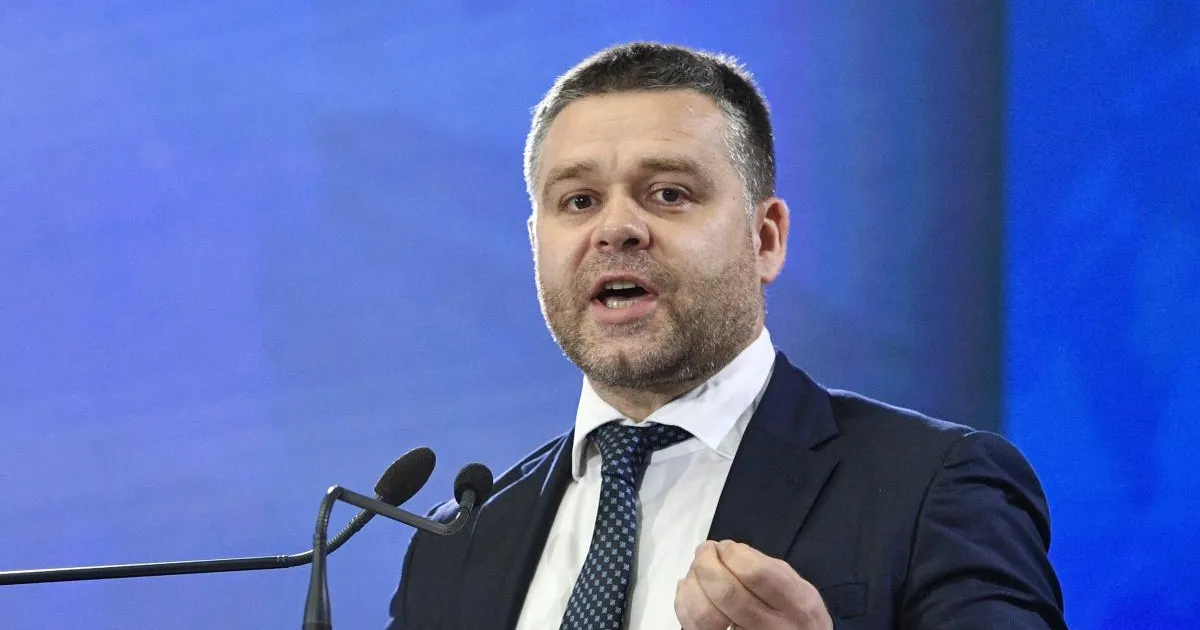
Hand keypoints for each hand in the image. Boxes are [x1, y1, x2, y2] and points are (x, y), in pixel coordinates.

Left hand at [674, 540, 832, 629]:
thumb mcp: (797, 586)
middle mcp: (774, 628)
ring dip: (692, 583)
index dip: (730, 553)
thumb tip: (725, 550)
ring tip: (696, 571)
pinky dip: (684, 602)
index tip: (724, 547)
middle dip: (705, 563)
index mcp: (796, 603)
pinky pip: (693, 628)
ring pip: (705, 615)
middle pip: (726, 593)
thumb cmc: (796, 613)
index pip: (754, 572)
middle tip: (704, 551)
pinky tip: (691, 590)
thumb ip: (765, 565)